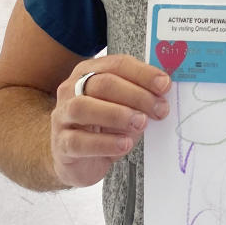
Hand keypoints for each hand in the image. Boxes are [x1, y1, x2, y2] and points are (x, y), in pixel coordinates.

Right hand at [51, 56, 170, 187]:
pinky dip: (105, 143)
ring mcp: (62, 116)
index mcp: (88, 72)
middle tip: (160, 110)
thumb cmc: (104, 128)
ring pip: (82, 107)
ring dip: (116, 114)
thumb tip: (164, 91)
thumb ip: (140, 98)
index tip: (165, 85)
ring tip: (141, 123)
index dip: (143, 73)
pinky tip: (124, 144)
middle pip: (102, 83)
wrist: (77, 160)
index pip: (116, 64)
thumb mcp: (124, 108)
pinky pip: (78, 141)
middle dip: (136, 95)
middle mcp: (71, 90)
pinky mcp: (60, 144)